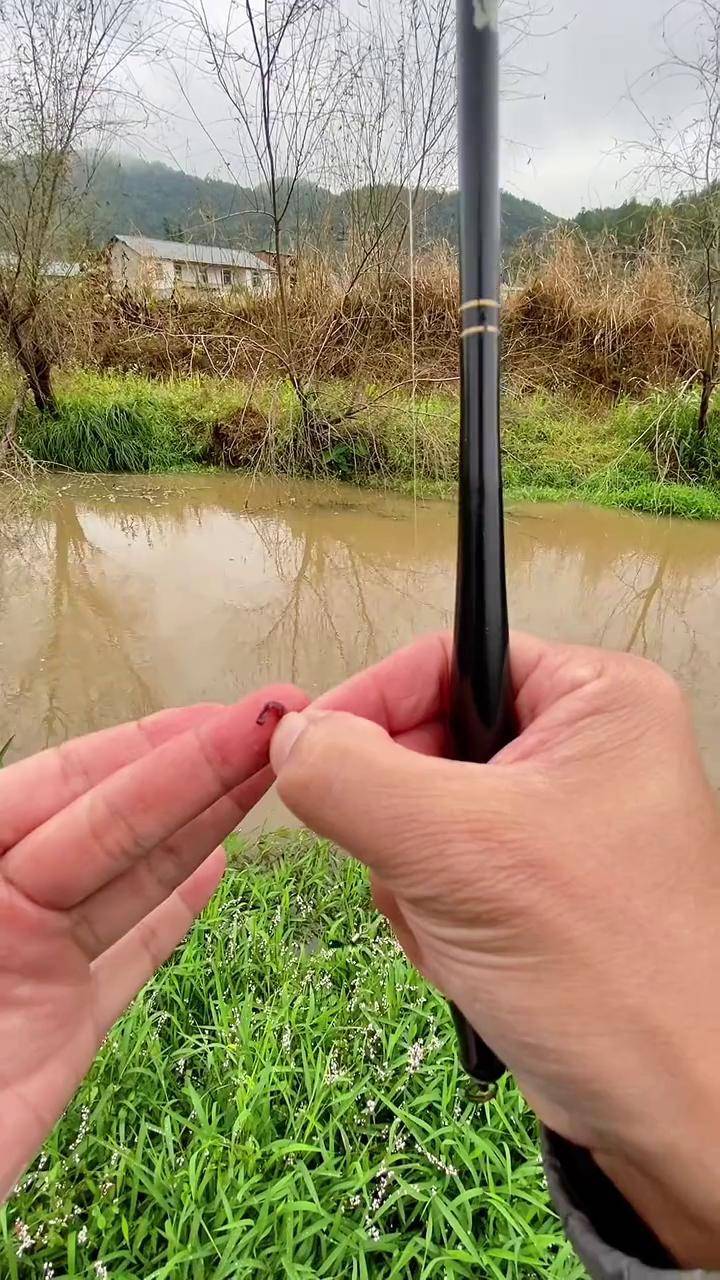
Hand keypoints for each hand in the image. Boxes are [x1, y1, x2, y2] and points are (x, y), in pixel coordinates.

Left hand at [0, 685, 305, 1200]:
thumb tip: (40, 802)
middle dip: (201, 771)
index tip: (229, 718)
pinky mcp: (61, 1029)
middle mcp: (3, 898)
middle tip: (283, 726)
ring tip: (272, 776)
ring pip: (133, 879)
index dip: (153, 748)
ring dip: (207, 823)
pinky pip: (129, 956)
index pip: (68, 784)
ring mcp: (34, 962)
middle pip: (115, 822)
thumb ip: (1, 852)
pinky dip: (176, 910)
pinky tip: (217, 866)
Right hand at [270, 634, 719, 1268]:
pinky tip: (470, 959)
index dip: (372, 702)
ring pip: (420, 815)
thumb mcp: (457, 853)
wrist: (671, 1114)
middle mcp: (583, 750)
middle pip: (426, 740)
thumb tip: (289, 735)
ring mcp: (558, 821)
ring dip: (414, 879)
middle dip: (401, 821)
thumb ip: (352, 776)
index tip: (310, 754)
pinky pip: (438, 872)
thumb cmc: (612, 975)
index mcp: (597, 702)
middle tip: (421, 874)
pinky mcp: (536, 885)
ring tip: (461, 930)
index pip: (447, 658)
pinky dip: (432, 917)